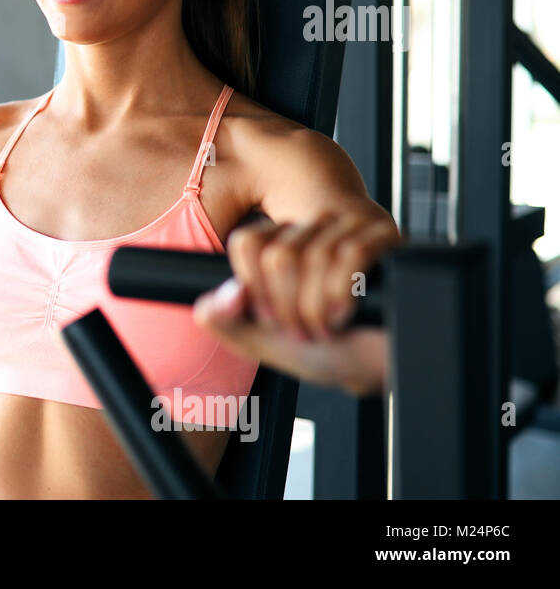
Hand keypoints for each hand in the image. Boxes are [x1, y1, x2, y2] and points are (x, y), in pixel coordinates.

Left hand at [192, 211, 400, 395]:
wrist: (383, 367)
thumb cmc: (331, 350)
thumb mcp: (266, 342)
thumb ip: (227, 322)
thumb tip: (209, 302)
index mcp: (281, 244)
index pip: (248, 242)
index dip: (256, 289)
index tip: (271, 319)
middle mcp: (313, 228)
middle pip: (279, 254)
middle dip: (289, 307)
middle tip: (305, 331)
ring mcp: (350, 227)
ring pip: (315, 256)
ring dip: (318, 308)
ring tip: (328, 328)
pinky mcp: (386, 236)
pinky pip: (352, 253)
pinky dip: (343, 293)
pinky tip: (347, 314)